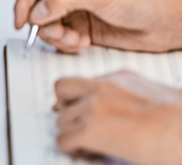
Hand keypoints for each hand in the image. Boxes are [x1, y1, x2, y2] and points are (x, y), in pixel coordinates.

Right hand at [14, 0, 181, 52]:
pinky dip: (68, 45)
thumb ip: (64, 0)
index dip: (25, 3)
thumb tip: (38, 11)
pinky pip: (61, 40)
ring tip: (75, 38)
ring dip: (58, 37)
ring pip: (48, 27)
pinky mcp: (83, 30)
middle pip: (38, 9)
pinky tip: (83, 42)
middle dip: (45, 24)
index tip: (22, 20)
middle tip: (58, 31)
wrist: (168, 23)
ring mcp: (77, 12)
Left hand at [54, 71, 181, 163]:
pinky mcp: (90, 130)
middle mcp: (102, 88)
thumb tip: (117, 112)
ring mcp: (93, 107)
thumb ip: (130, 96)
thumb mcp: (156, 96)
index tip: (76, 109)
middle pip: (62, 91)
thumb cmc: (180, 122)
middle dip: (67, 108)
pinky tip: (88, 152)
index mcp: (120, 78)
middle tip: (77, 124)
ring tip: (89, 143)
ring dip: (72, 132)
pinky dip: (71, 148)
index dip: (75, 98)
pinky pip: (63, 139)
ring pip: (61, 119)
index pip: (82, 81)